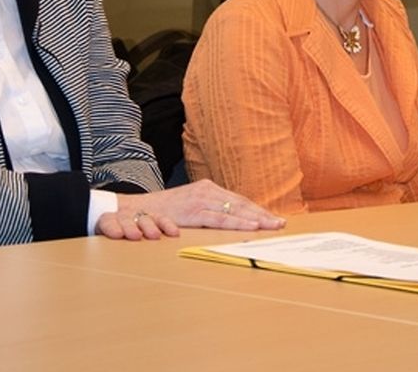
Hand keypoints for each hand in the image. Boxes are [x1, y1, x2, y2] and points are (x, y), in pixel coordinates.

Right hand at [96, 179, 284, 239]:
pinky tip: (251, 227)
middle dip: (262, 214)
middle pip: (241, 203)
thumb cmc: (164, 212)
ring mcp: (201, 199)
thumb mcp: (188, 208)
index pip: (238, 200)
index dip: (257, 210)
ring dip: (256, 219)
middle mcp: (207, 191)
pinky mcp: (194, 210)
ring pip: (234, 210)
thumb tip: (227, 222)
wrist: (136, 210)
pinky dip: (238, 223)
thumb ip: (207, 211)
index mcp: (207, 189)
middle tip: (281, 223)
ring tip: (272, 225)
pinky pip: (220, 218)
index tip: (274, 219)